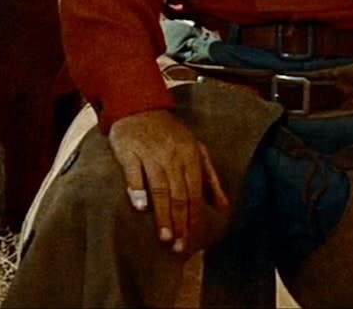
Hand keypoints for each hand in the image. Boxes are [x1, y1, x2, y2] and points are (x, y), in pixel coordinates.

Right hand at [106, 108, 229, 254]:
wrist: (139, 106)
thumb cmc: (169, 132)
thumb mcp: (196, 149)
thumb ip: (210, 178)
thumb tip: (223, 206)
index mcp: (191, 157)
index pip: (194, 194)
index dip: (194, 219)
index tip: (192, 241)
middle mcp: (172, 156)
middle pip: (178, 194)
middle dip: (180, 223)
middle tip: (179, 247)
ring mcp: (150, 153)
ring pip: (159, 188)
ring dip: (162, 214)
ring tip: (165, 237)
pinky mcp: (129, 151)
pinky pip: (134, 173)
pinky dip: (137, 189)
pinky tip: (140, 207)